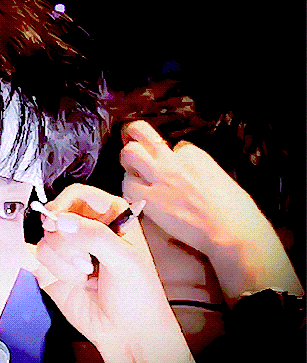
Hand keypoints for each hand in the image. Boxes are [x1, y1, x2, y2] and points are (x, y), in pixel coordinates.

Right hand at [29, 184, 201, 362]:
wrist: (127, 333)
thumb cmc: (137, 293)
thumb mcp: (125, 259)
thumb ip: (94, 236)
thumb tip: (60, 221)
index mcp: (110, 217)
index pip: (78, 194)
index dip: (65, 202)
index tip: (58, 219)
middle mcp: (86, 229)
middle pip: (57, 215)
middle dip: (69, 240)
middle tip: (87, 261)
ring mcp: (67, 249)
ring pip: (46, 238)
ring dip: (65, 260)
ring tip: (86, 276)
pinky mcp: (52, 269)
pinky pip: (39, 257)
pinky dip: (56, 271)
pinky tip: (76, 283)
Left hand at [120, 120, 301, 302]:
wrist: (230, 230)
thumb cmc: (236, 211)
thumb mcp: (221, 180)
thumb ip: (202, 173)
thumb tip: (195, 179)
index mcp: (195, 155)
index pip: (176, 145)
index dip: (172, 155)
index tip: (174, 167)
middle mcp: (174, 161)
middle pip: (142, 132)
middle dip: (133, 135)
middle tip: (130, 146)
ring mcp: (160, 177)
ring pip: (129, 153)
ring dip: (126, 160)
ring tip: (130, 171)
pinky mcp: (150, 199)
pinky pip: (127, 185)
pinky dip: (128, 189)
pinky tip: (134, 197)